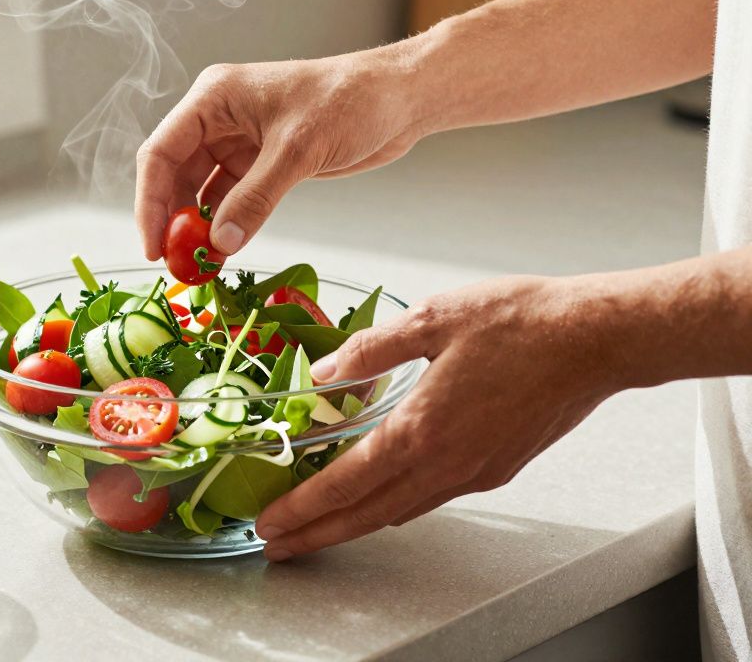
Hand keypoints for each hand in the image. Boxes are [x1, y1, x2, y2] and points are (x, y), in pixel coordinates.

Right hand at [135, 48, 427, 258]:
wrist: (401, 99)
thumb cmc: (351, 100)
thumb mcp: (298, 149)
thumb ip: (256, 197)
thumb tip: (220, 243)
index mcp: (215, 98)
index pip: (161, 152)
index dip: (151, 202)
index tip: (153, 246)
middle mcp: (219, 118)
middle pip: (175, 175)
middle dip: (172, 221)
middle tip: (177, 265)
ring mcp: (239, 141)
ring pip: (200, 191)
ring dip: (198, 227)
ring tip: (200, 266)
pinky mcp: (262, 162)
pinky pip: (230, 199)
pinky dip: (225, 225)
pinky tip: (224, 251)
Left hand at [255, 275, 626, 561]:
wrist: (595, 339)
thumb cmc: (520, 322)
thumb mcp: (430, 318)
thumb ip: (369, 350)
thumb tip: (325, 373)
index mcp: (421, 429)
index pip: (344, 483)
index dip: (302, 508)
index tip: (270, 525)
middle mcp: (446, 463)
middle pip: (366, 514)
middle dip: (317, 534)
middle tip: (279, 546)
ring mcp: (474, 472)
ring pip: (400, 512)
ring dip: (354, 524)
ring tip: (319, 528)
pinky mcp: (497, 469)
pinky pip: (432, 498)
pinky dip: (395, 506)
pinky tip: (381, 496)